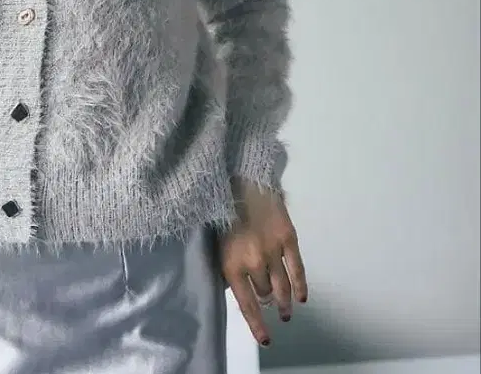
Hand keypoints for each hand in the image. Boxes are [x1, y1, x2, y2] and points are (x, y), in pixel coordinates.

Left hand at [218, 177, 307, 346]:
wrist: (240, 176)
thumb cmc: (221, 206)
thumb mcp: (214, 240)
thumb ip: (227, 264)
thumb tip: (236, 287)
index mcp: (231, 262)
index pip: (246, 303)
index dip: (257, 324)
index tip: (266, 339)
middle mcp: (253, 261)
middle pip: (266, 293)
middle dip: (267, 301)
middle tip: (270, 306)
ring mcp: (273, 250)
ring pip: (283, 286)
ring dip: (285, 301)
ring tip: (286, 311)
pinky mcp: (288, 238)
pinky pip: (298, 269)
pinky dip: (301, 285)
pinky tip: (302, 298)